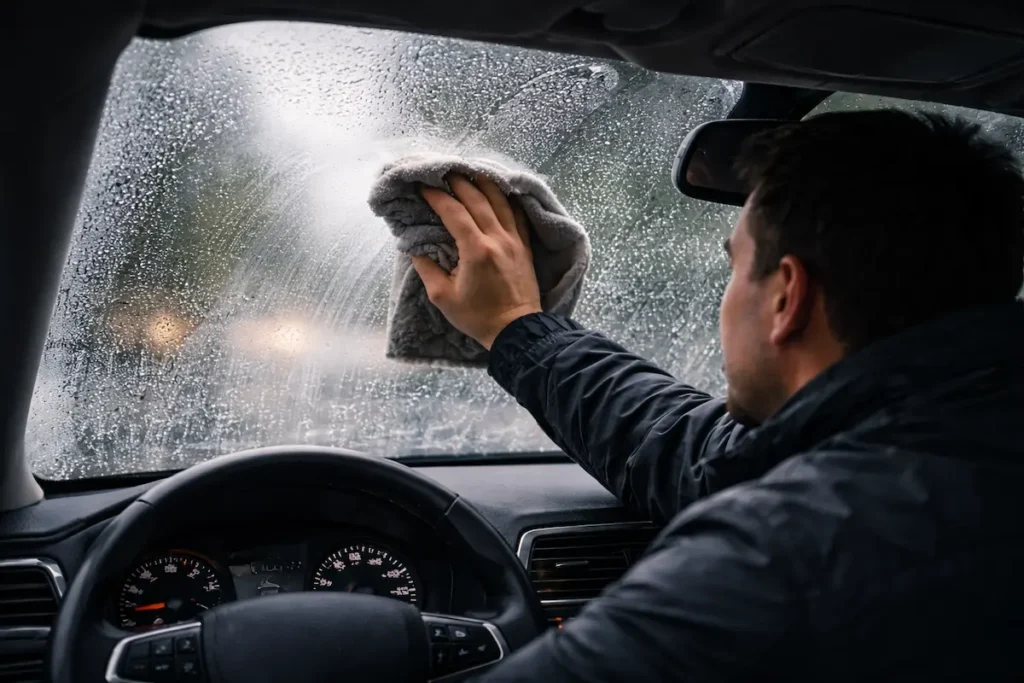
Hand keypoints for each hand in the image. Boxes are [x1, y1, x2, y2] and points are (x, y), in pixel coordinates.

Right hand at [411, 174, 541, 349]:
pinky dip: (505, 198)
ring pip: (499, 201)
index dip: (437, 196)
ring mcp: (514, 240)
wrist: (517, 330)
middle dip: (458, 182)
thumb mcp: (442, 297)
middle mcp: (497, 238)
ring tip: (469, 172)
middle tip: (443, 172)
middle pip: (477, 198)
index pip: (454, 212)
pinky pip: (516, 214)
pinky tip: (498, 190)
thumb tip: (415, 247)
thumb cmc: (478, 317)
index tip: (423, 186)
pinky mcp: (524, 245)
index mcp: (476, 250)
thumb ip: (426, 268)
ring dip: (483, 183)